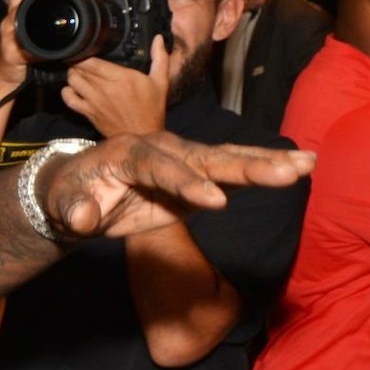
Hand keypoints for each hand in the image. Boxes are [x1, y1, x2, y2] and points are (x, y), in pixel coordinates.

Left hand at [0, 0, 51, 86]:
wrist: (5, 78)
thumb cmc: (8, 68)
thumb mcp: (16, 58)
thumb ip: (25, 51)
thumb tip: (37, 45)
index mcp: (11, 20)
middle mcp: (14, 17)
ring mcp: (20, 22)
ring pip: (29, 1)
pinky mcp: (26, 30)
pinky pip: (33, 13)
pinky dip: (43, 7)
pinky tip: (54, 10)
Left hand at [38, 132, 313, 238]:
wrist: (79, 189)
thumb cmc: (71, 194)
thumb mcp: (62, 204)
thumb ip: (72, 211)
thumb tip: (82, 219)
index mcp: (128, 153)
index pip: (159, 167)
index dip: (186, 183)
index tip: (214, 202)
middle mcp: (162, 150)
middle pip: (204, 156)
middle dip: (243, 166)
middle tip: (285, 173)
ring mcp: (183, 161)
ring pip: (226, 160)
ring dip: (266, 164)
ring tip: (306, 164)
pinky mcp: (198, 177)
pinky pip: (234, 173)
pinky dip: (265, 170)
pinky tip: (300, 168)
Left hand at [63, 35, 167, 136]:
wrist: (144, 135)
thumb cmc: (152, 109)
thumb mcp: (161, 82)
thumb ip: (160, 58)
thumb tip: (159, 38)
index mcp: (122, 78)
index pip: (92, 61)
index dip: (84, 53)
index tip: (86, 49)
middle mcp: (105, 88)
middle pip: (80, 69)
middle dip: (78, 62)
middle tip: (81, 59)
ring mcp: (94, 101)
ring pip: (72, 81)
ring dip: (72, 74)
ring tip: (77, 71)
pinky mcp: (88, 113)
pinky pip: (69, 99)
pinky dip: (66, 91)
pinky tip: (72, 88)